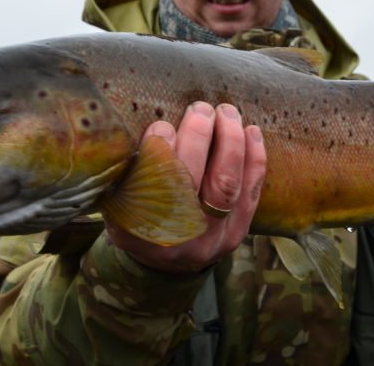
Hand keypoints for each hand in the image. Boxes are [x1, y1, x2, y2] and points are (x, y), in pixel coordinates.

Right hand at [107, 102, 266, 273]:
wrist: (165, 265)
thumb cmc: (138, 217)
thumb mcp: (119, 201)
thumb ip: (127, 170)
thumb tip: (132, 126)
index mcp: (138, 228)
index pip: (150, 183)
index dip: (159, 149)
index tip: (162, 125)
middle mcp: (177, 236)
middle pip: (191, 180)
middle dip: (198, 136)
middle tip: (199, 108)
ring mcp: (212, 237)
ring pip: (226, 184)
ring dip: (230, 140)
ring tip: (226, 112)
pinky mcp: (237, 232)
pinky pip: (250, 192)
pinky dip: (254, 159)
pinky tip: (251, 131)